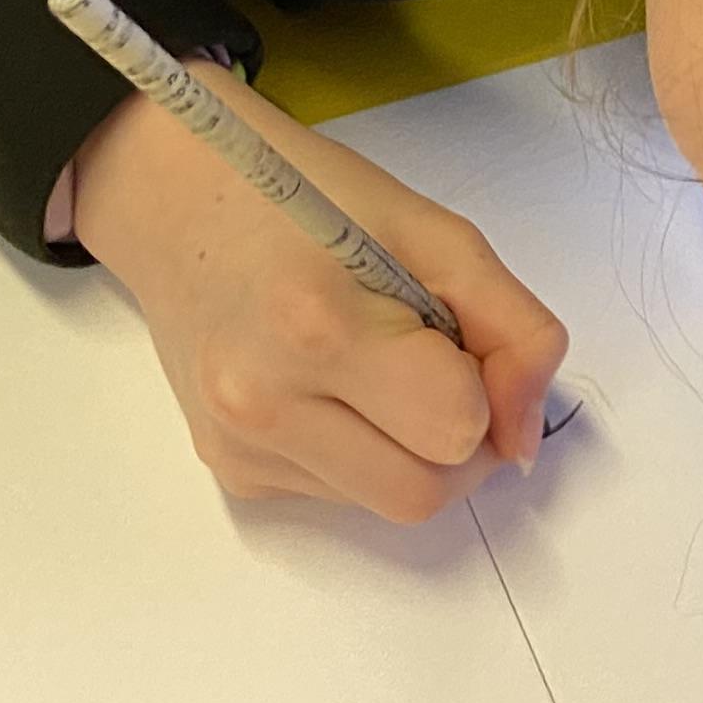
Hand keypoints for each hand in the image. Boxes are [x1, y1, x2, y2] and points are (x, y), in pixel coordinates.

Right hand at [69, 65, 568, 523]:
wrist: (176, 200)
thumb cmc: (307, 198)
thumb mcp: (435, 232)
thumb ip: (514, 331)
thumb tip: (525, 438)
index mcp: (317, 326)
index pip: (457, 427)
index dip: (481, 387)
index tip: (454, 337)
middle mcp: (265, 402)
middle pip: (425, 493)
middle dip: (457, 440)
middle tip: (433, 363)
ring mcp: (241, 446)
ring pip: (387, 505)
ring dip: (412, 450)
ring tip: (377, 366)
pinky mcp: (233, 472)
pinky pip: (341, 497)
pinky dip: (364, 453)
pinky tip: (331, 385)